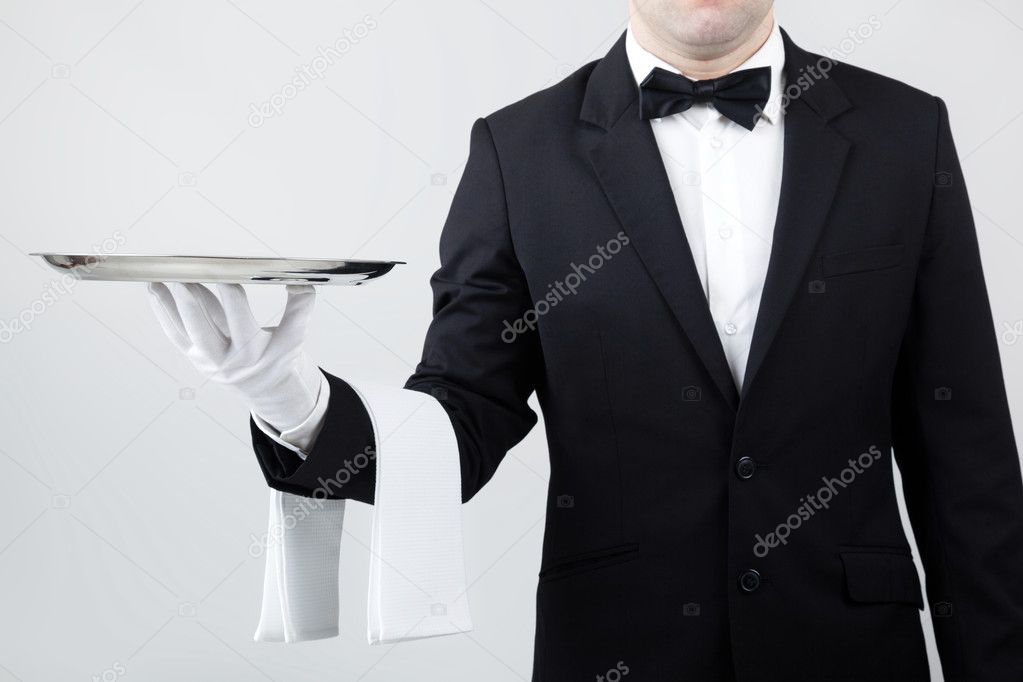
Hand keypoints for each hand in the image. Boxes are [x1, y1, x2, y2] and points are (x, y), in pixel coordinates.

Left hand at [148, 282, 321, 432]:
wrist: (266, 389)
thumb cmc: (279, 355)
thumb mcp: (295, 336)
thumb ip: (299, 307)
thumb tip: (299, 277)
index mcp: (259, 353)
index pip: (245, 319)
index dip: (233, 296)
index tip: (223, 273)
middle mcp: (232, 361)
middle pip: (207, 329)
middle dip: (195, 300)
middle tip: (185, 274)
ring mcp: (210, 361)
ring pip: (187, 330)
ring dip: (172, 303)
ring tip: (161, 277)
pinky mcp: (195, 358)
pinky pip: (175, 333)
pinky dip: (163, 310)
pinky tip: (154, 289)